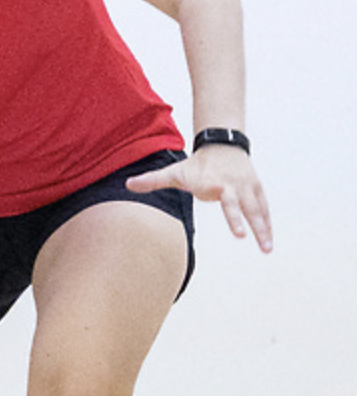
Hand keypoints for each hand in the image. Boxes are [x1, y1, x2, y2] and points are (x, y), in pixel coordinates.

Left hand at [127, 146, 272, 252]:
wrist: (223, 146)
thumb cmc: (196, 165)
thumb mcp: (174, 171)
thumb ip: (152, 180)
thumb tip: (127, 184)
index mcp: (213, 182)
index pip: (218, 195)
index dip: (222, 205)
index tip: (225, 213)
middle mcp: (232, 184)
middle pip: (240, 204)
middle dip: (244, 221)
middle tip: (244, 237)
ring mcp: (247, 187)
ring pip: (257, 209)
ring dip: (263, 229)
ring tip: (267, 249)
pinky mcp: (257, 189)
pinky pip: (264, 208)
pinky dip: (267, 224)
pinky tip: (269, 241)